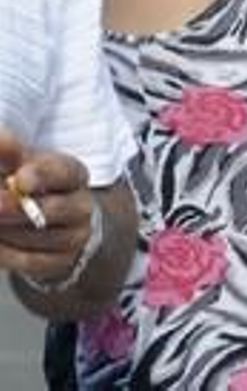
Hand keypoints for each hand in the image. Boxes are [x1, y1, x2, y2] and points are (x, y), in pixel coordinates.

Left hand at [0, 133, 97, 286]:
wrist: (50, 222)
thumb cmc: (30, 188)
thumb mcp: (21, 165)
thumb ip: (8, 153)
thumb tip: (5, 143)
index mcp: (74, 175)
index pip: (66, 173)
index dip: (43, 175)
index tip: (20, 177)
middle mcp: (81, 206)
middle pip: (52, 209)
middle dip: (15, 209)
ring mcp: (74, 236)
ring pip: (37, 238)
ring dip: (5, 232)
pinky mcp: (60, 262)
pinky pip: (30, 261)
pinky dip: (6, 253)